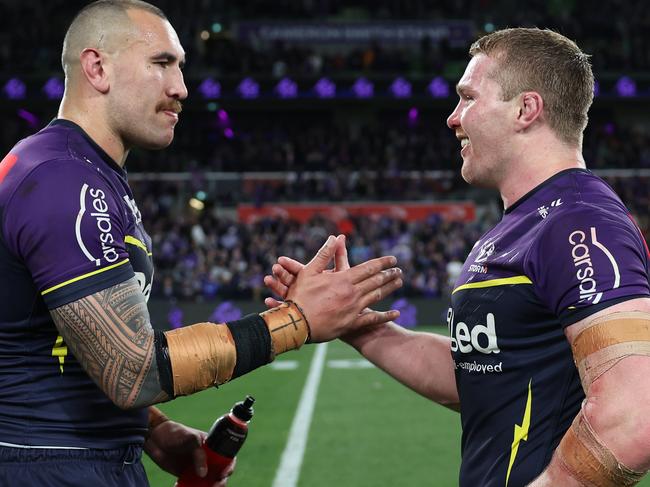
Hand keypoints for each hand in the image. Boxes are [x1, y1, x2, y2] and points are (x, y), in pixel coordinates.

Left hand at [144, 419, 233, 485]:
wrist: (155, 437)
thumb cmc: (175, 432)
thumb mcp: (190, 439)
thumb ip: (199, 455)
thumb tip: (204, 474)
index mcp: (211, 446)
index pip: (225, 457)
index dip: (228, 467)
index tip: (224, 474)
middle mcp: (205, 458)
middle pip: (218, 473)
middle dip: (219, 482)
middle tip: (215, 486)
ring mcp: (195, 467)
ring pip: (206, 481)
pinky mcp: (184, 475)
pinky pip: (191, 485)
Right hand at [264, 235, 401, 339]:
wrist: (296, 324)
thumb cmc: (299, 296)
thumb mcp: (309, 271)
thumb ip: (324, 254)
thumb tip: (335, 237)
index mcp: (343, 279)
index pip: (369, 268)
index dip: (382, 262)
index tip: (393, 259)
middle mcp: (352, 293)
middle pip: (376, 281)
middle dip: (389, 274)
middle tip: (399, 270)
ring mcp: (354, 309)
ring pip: (377, 296)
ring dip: (389, 288)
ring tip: (398, 282)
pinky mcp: (352, 324)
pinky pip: (372, 319)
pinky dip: (386, 316)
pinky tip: (396, 314)